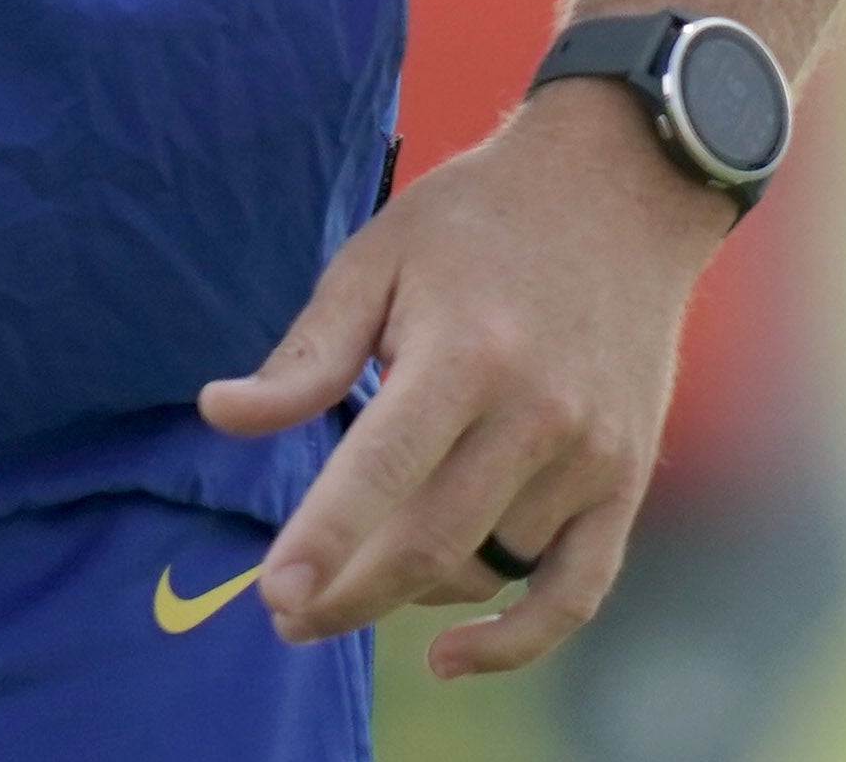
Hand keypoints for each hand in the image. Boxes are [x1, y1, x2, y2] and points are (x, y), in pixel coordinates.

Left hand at [194, 80, 729, 673]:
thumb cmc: (473, 223)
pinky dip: (516, 640)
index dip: (326, 538)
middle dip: (348, 593)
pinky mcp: (627, 479)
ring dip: (416, 581)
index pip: (383, 467)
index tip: (274, 594)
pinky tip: (449, 656)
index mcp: (465, 350)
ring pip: (487, 565)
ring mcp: (591, 453)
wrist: (618, 190)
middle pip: (431, 541)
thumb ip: (306, 355)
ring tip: (368, 547)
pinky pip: (575, 592)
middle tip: (285, 615)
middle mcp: (537, 412)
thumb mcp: (375, 259)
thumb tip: (218, 415)